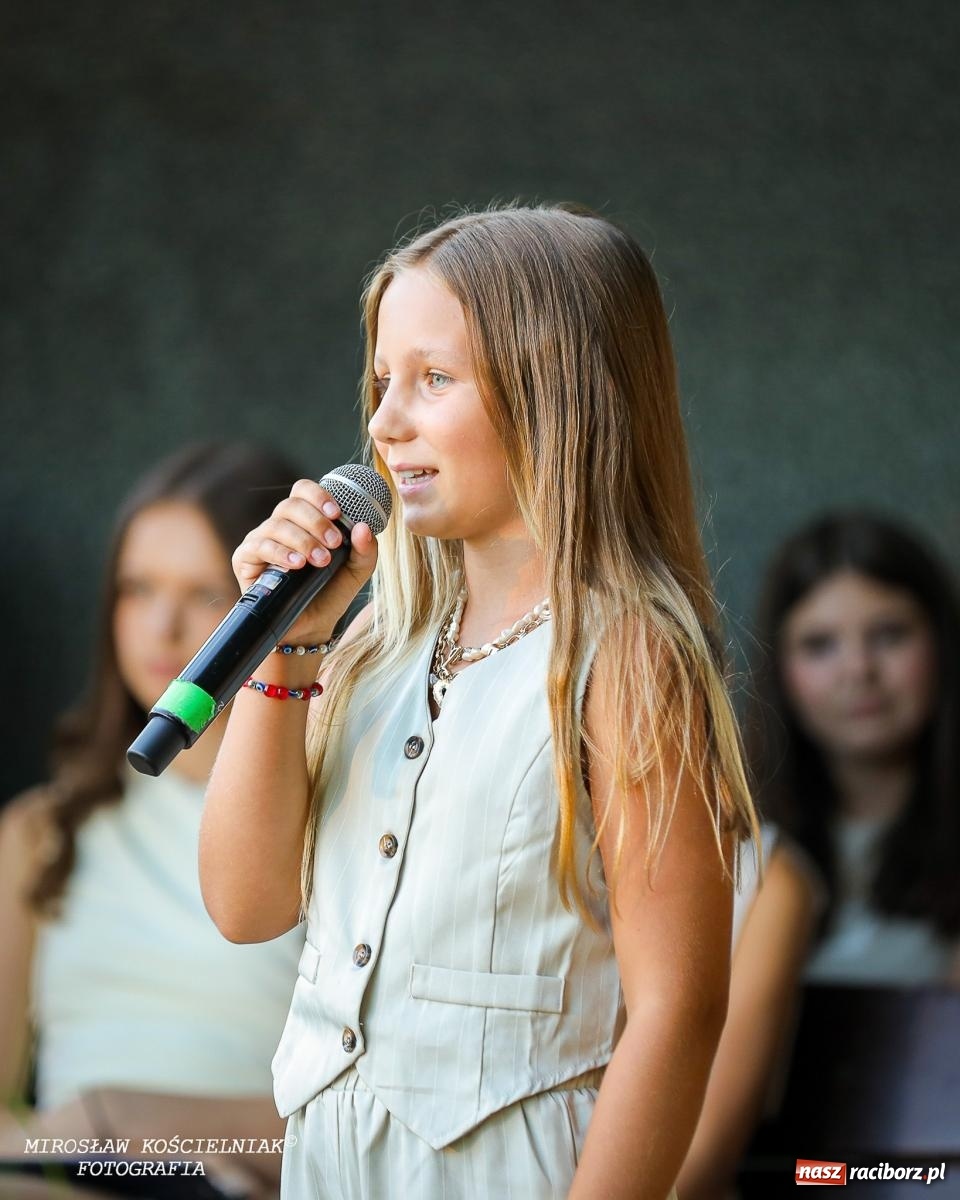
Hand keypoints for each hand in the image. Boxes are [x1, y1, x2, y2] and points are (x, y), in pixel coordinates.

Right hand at [232, 479, 378, 645]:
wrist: (312, 626)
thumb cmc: (331, 592)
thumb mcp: (356, 571)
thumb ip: (365, 550)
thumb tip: (363, 527)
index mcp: (304, 520)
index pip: (303, 491)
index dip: (318, 495)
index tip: (337, 513)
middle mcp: (280, 526)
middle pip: (290, 505)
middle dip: (316, 521)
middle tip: (334, 542)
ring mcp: (261, 541)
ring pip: (276, 525)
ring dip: (302, 540)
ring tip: (320, 560)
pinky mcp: (246, 560)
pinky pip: (259, 546)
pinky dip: (280, 552)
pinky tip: (297, 564)